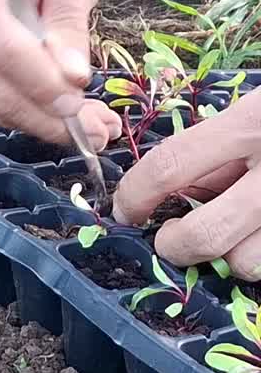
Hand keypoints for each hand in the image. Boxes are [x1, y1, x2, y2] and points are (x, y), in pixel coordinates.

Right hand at [0, 0, 120, 149]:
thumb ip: (70, 18)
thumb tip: (72, 76)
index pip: (0, 43)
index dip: (37, 82)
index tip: (77, 102)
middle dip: (42, 113)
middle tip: (91, 131)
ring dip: (33, 119)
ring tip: (81, 125)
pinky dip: (13, 112)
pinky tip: (43, 110)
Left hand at [113, 92, 260, 279]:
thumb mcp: (260, 108)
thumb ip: (221, 147)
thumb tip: (171, 193)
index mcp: (258, 121)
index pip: (172, 166)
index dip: (135, 194)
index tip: (125, 210)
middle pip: (205, 235)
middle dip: (175, 245)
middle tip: (172, 238)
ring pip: (249, 264)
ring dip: (234, 256)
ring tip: (240, 233)